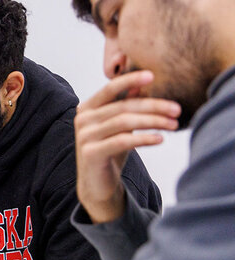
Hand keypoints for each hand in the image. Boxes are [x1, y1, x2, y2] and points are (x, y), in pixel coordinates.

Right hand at [74, 70, 179, 222]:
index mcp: (87, 108)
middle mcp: (82, 119)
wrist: (96, 184)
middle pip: (123, 107)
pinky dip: (144, 138)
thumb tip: (141, 84)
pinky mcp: (91, 153)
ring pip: (124, 122)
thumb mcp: (119, 126)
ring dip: (153, 121)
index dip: (130, 80)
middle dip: (153, 106)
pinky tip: (160, 139)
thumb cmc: (109, 152)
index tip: (152, 75)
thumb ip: (125, 105)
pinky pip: (122, 141)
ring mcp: (84, 136)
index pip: (110, 88)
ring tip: (173, 125)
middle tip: (176, 109)